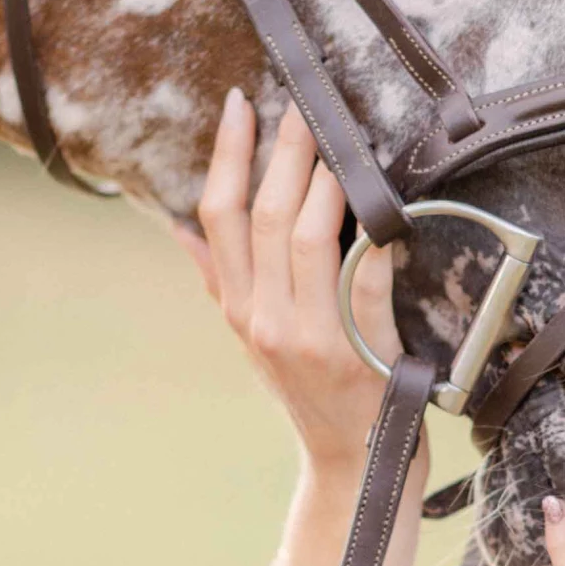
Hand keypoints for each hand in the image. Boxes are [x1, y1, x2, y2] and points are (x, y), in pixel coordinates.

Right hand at [184, 93, 404, 484]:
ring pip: (306, 239)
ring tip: (338, 139)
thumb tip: (180, 229)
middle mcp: (264, 319)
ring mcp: (310, 337)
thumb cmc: (310, 392)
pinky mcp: (360, 351)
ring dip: (324, 181)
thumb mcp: (253, 340)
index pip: (219, 215)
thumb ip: (220, 282)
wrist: (354, 463)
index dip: (228, 154)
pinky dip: (372, 243)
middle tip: (302, 103)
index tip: (240, 102)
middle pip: (263, 216)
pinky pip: (364, 283)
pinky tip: (384, 206)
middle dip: (283, 150)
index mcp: (237, 307)